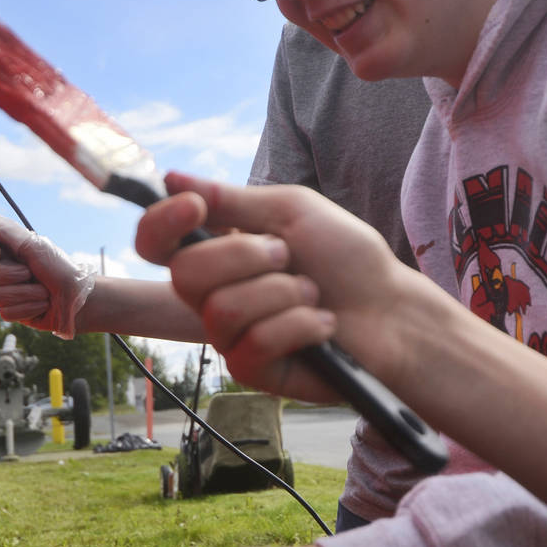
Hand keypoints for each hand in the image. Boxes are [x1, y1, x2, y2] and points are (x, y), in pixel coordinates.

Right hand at [0, 213, 94, 337]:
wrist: (78, 300)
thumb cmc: (60, 269)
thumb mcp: (36, 247)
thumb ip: (8, 232)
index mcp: (4, 250)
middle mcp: (0, 269)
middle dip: (6, 274)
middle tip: (29, 272)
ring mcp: (4, 291)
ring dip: (23, 292)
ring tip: (42, 290)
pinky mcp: (11, 311)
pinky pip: (5, 312)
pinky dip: (28, 307)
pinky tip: (41, 304)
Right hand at [136, 172, 423, 401]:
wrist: (391, 311)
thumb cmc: (347, 259)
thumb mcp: (292, 212)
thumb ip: (231, 199)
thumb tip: (171, 177)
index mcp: (219, 251)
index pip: (155, 242)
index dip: (160, 224)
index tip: (194, 207)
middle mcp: (216, 293)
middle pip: (184, 273)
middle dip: (244, 255)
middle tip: (287, 256)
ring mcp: (231, 334)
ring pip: (222, 309)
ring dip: (280, 293)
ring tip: (313, 294)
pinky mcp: (253, 369)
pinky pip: (254, 343)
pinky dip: (298, 326)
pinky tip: (322, 325)